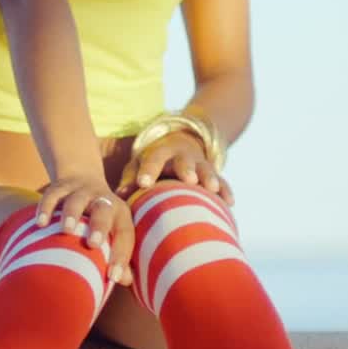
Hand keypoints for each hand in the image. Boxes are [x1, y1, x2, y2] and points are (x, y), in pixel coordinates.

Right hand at [35, 174, 133, 285]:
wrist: (83, 177)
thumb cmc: (100, 218)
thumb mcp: (113, 231)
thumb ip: (119, 254)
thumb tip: (125, 280)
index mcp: (120, 213)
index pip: (125, 233)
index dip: (121, 255)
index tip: (113, 276)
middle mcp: (103, 200)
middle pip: (104, 211)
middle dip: (99, 226)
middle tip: (93, 244)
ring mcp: (80, 191)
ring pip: (77, 200)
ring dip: (72, 214)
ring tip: (66, 230)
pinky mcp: (60, 187)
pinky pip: (52, 195)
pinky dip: (46, 208)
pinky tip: (41, 224)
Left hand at [117, 131, 234, 204]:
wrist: (181, 145)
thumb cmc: (151, 166)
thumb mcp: (138, 166)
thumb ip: (129, 180)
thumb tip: (118, 196)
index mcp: (160, 153)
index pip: (153, 158)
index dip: (148, 170)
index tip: (143, 183)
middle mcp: (182, 156)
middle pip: (184, 161)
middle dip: (186, 169)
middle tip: (188, 179)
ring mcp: (200, 165)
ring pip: (206, 169)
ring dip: (209, 178)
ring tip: (211, 189)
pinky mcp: (214, 176)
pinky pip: (222, 182)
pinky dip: (225, 191)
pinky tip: (229, 203)